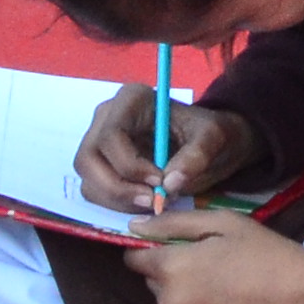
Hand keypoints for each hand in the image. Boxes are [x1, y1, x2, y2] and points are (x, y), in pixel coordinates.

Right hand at [79, 80, 271, 215]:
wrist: (213, 144)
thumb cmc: (211, 133)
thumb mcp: (215, 138)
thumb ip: (197, 156)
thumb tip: (170, 184)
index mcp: (132, 99)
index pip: (110, 136)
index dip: (129, 165)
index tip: (159, 183)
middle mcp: (107, 117)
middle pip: (88, 159)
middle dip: (117, 188)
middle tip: (153, 202)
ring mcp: (99, 142)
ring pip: (88, 179)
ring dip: (117, 199)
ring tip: (155, 202)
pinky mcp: (101, 165)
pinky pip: (94, 191)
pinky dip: (116, 204)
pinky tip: (146, 202)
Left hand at [129, 212, 303, 303]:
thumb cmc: (267, 253)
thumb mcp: (225, 223)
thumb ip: (174, 222)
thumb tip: (133, 226)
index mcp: (172, 269)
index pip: (136, 260)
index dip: (155, 250)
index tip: (181, 247)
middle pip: (155, 284)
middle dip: (174, 273)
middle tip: (215, 265)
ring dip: (186, 298)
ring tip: (225, 289)